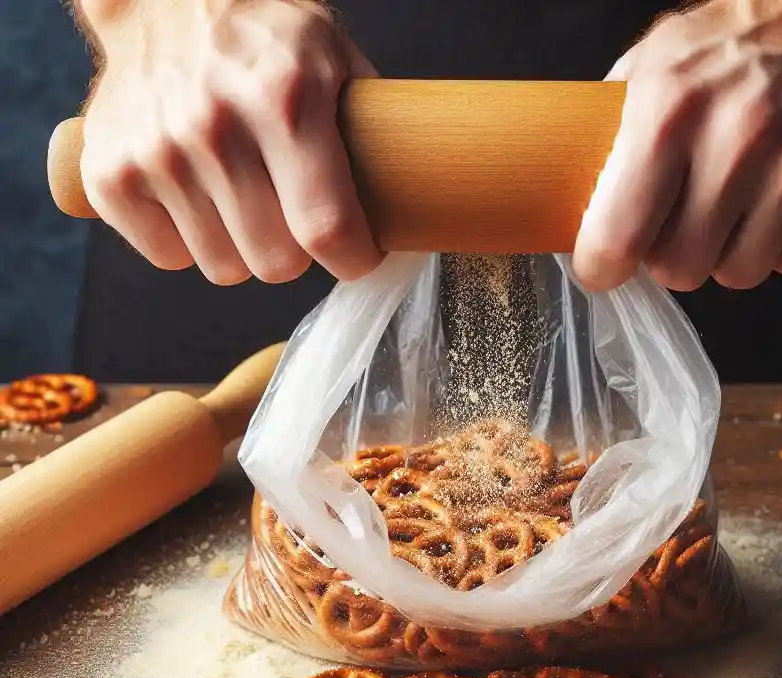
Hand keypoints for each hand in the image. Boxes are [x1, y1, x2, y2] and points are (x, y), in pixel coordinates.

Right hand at [77, 0, 380, 284]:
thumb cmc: (262, 36)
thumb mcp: (333, 59)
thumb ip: (368, 137)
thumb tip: (402, 212)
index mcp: (284, 100)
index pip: (328, 231)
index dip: (353, 258)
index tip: (357, 253)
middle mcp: (214, 128)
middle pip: (277, 264)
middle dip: (295, 250)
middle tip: (289, 210)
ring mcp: (155, 153)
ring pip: (225, 268)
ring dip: (240, 245)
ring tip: (240, 193)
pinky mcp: (109, 176)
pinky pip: (169, 257)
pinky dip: (186, 238)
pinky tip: (195, 193)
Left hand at [573, 0, 781, 292]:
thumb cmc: (728, 47)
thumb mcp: (648, 69)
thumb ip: (607, 141)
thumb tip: (570, 211)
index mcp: (669, 111)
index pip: (618, 239)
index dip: (604, 265)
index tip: (606, 264)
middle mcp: (739, 138)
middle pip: (680, 270)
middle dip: (674, 254)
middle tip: (686, 217)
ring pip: (738, 275)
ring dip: (731, 251)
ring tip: (738, 202)